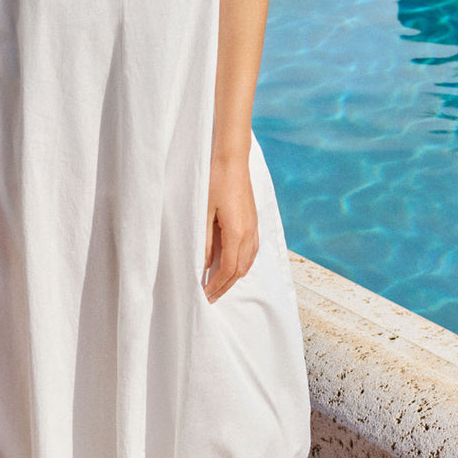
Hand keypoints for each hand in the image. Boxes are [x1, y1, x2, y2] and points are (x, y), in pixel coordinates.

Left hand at [202, 156, 258, 303]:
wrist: (231, 159)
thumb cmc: (214, 182)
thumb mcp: (203, 213)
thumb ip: (205, 241)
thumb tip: (204, 265)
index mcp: (238, 233)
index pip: (229, 269)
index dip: (217, 285)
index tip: (204, 295)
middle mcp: (250, 233)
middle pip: (240, 270)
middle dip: (225, 287)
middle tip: (210, 298)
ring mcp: (254, 227)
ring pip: (248, 262)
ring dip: (234, 277)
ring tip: (219, 287)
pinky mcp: (253, 221)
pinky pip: (251, 251)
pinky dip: (242, 264)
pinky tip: (232, 266)